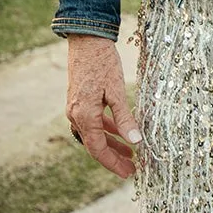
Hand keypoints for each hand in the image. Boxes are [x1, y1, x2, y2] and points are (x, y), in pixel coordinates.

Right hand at [66, 35, 141, 178]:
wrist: (87, 39)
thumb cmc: (103, 63)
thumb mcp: (116, 91)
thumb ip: (125, 118)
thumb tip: (136, 142)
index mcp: (85, 116)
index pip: (98, 149)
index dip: (113, 163)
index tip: (129, 173)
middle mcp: (76, 116)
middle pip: (95, 145)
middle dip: (113, 158)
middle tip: (132, 168)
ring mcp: (76, 108)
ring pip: (94, 134)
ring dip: (111, 144)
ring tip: (130, 152)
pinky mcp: (79, 101)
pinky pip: (92, 122)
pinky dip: (105, 129)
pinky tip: (119, 131)